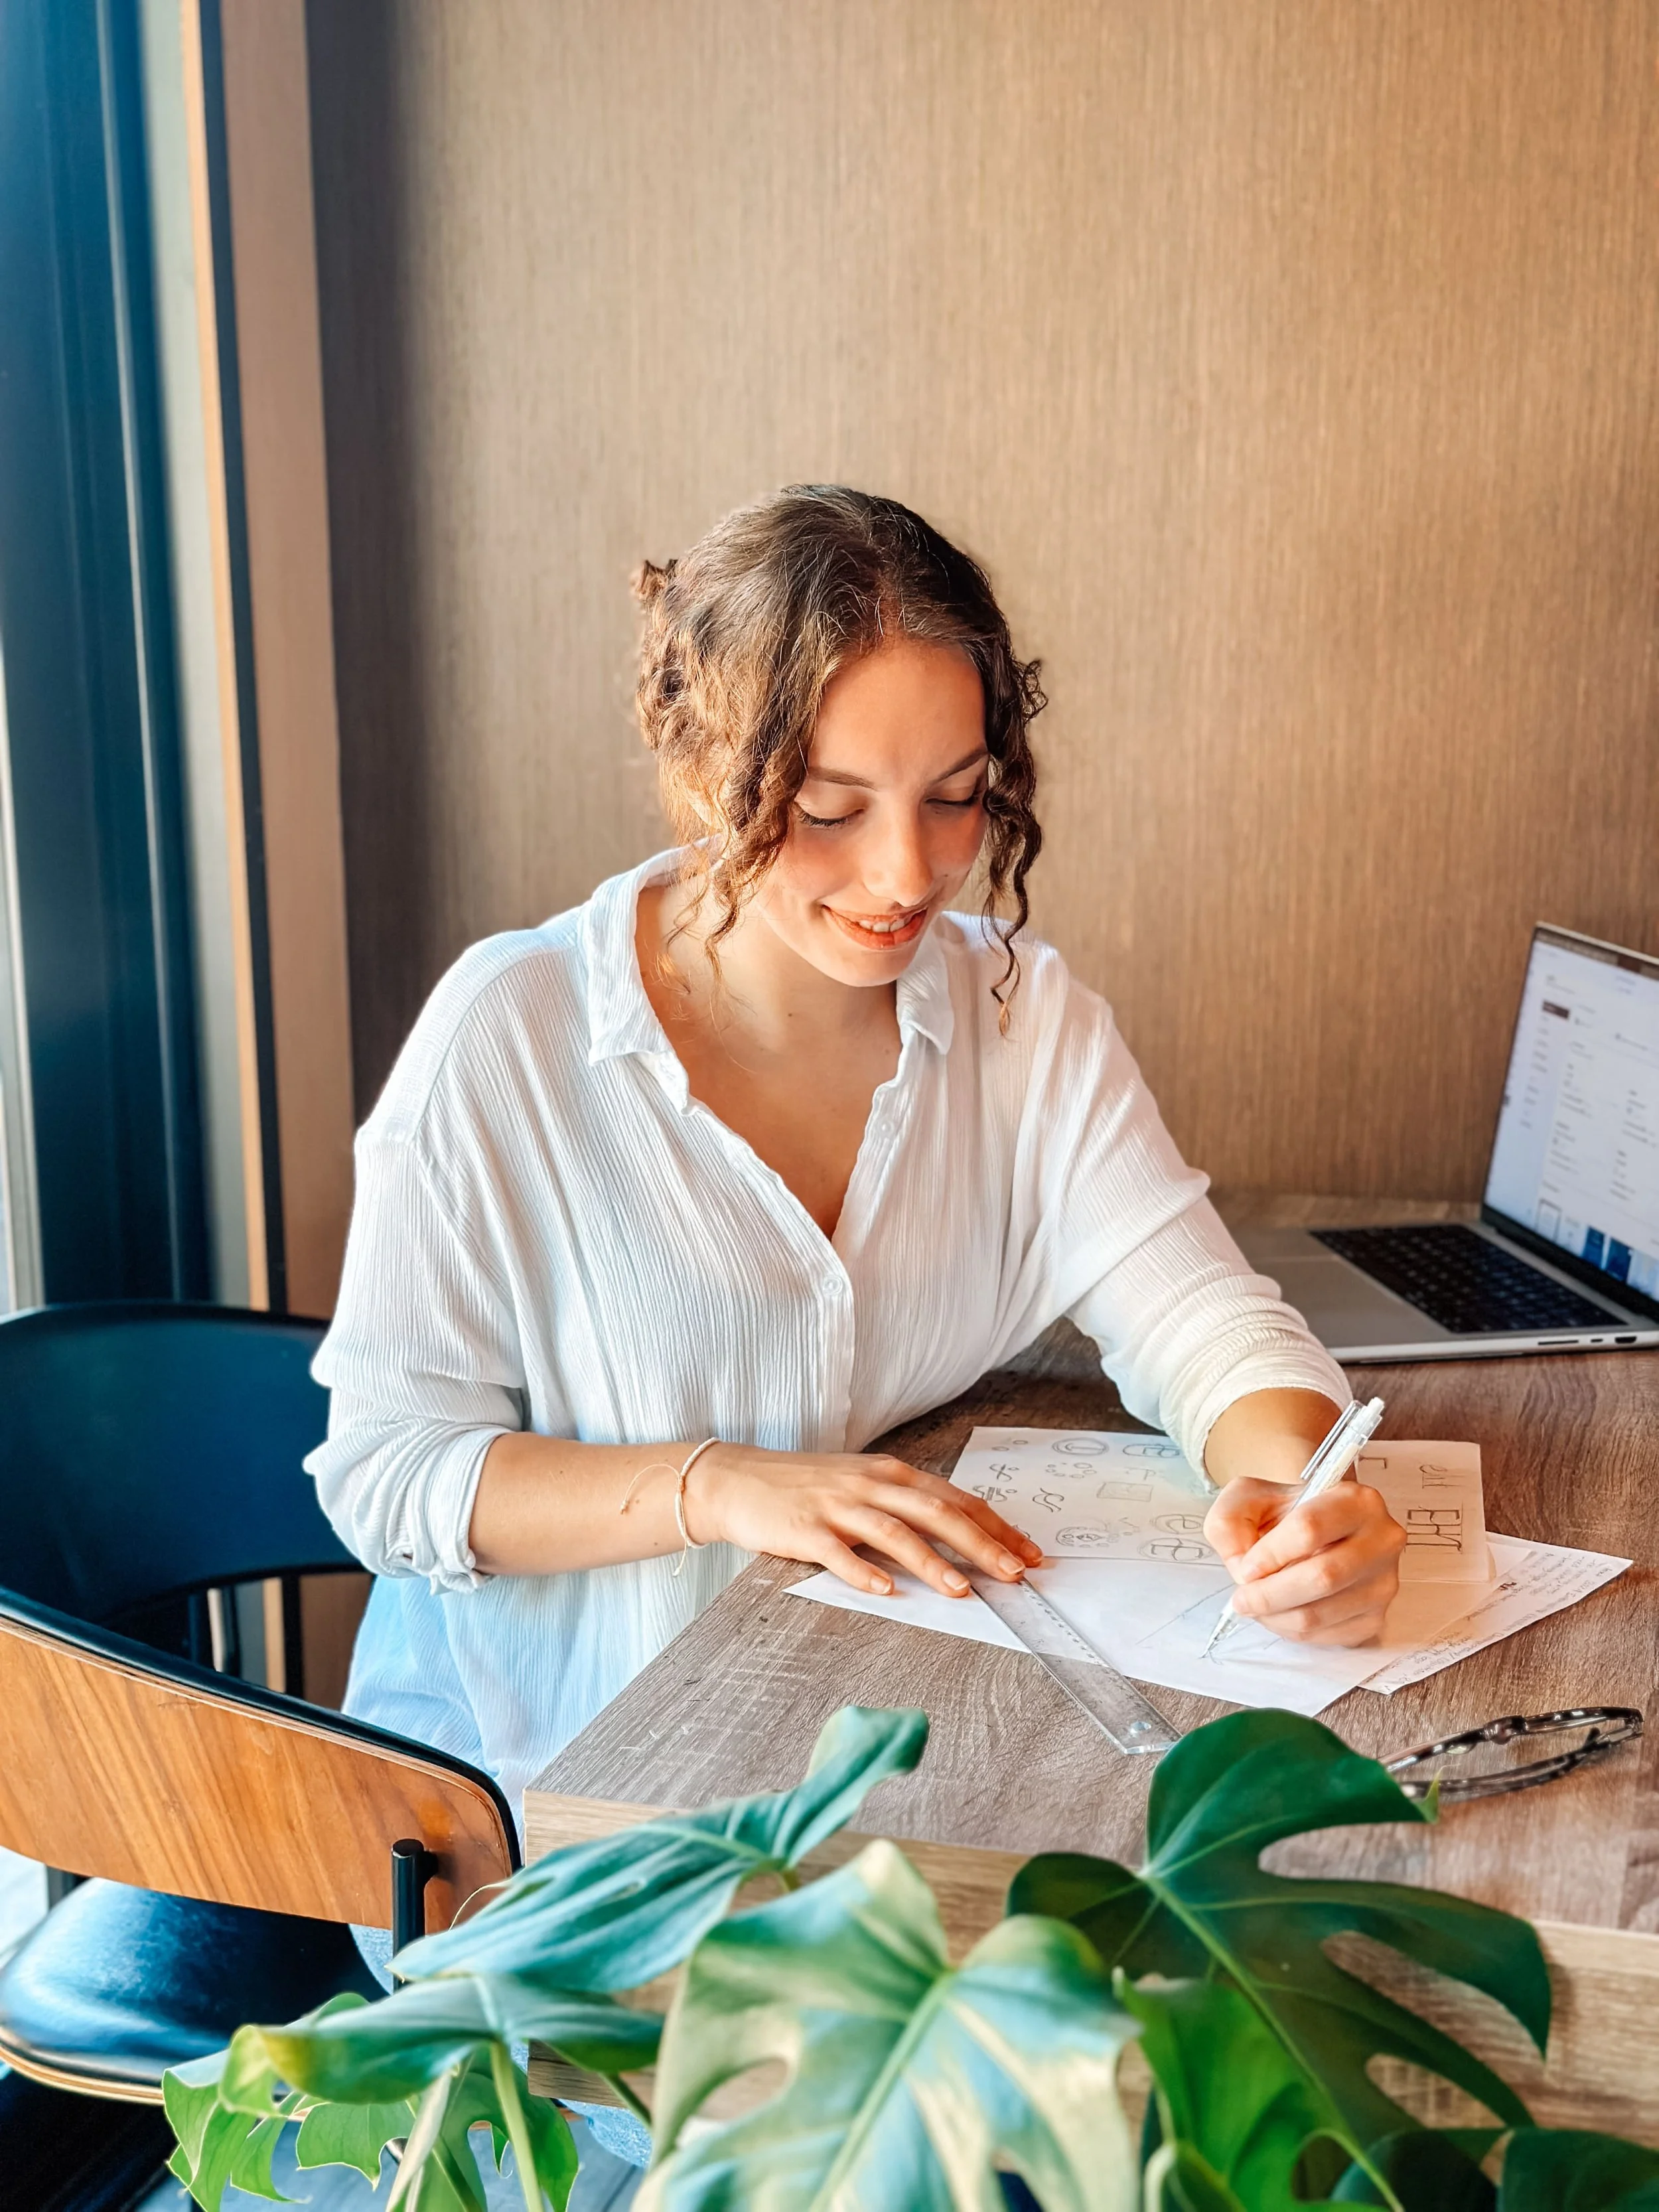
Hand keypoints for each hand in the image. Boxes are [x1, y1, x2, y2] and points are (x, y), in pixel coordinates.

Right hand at [685, 1444, 1043, 1599]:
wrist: (736, 1478)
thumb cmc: (805, 1487)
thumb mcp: (862, 1485)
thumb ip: (904, 1505)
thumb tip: (957, 1532)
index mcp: (891, 1474)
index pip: (956, 1500)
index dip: (997, 1527)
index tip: (1030, 1553)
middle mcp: (871, 1485)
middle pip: (937, 1514)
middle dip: (982, 1545)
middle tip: (1016, 1573)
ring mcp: (837, 1506)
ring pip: (895, 1533)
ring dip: (932, 1562)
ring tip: (962, 1590)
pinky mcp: (805, 1529)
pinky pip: (839, 1553)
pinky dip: (864, 1572)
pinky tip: (885, 1592)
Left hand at [1202, 1476, 1405, 1645]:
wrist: (1313, 1531)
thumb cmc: (1283, 1513)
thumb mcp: (1247, 1499)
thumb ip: (1231, 1522)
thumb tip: (1243, 1568)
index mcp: (1355, 1500)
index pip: (1310, 1529)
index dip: (1270, 1554)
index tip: (1245, 1566)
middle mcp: (1381, 1539)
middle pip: (1323, 1577)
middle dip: (1270, 1594)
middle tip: (1242, 1599)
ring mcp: (1384, 1581)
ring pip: (1322, 1613)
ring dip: (1277, 1616)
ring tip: (1256, 1605)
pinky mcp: (1376, 1616)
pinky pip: (1328, 1636)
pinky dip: (1294, 1630)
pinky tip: (1281, 1613)